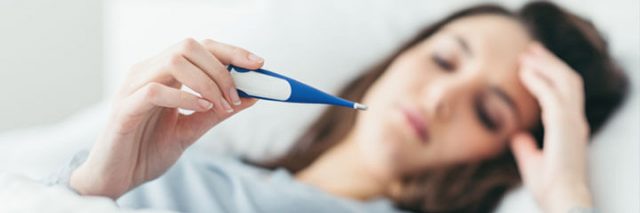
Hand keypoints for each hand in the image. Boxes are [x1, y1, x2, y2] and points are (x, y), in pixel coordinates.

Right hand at [70, 38, 262, 198]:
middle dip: (221, 68)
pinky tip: (202, 108)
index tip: (258, 64)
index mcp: (163, 73)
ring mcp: (133, 87)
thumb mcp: (191, 130)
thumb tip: (252, 96)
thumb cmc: (148, 151)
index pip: (199, 48)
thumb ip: (217, 112)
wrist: (117, 178)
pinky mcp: (124, 108)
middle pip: (189, 47)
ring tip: (221, 105)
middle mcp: (147, 72)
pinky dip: (184, 97)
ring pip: (174, 61)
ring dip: (207, 82)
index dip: (230, 51)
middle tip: (237, 95)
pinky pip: (156, 90)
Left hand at [510, 43, 592, 212]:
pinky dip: (538, 80)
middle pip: (568, 80)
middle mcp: (575, 121)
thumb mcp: (533, 162)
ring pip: (564, 81)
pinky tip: (524, 73)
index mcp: (571, 129)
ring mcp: (573, 121)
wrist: (562, 199)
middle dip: (550, 62)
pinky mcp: (564, 124)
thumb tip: (517, 136)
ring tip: (527, 55)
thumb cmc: (550, 187)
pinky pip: (552, 94)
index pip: (565, 93)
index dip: (550, 75)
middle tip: (531, 49)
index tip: (532, 63)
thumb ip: (526, 147)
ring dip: (545, 65)